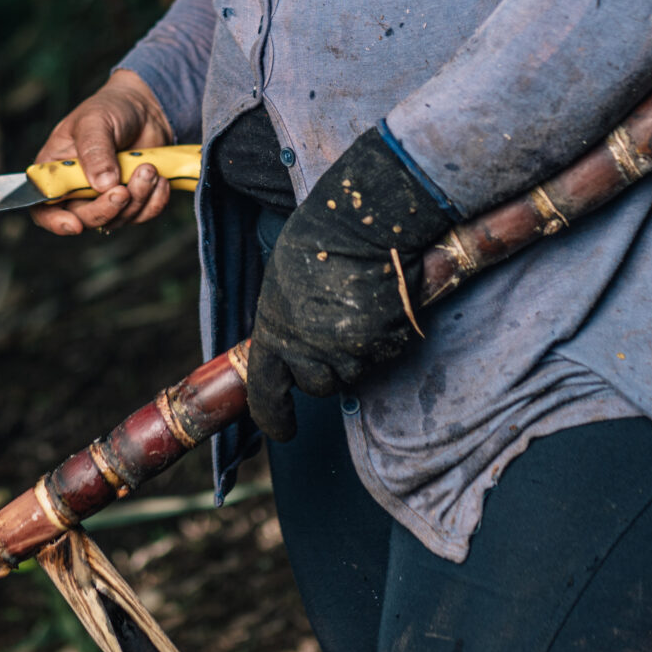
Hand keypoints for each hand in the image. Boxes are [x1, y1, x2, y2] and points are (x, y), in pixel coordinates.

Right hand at [30, 70, 177, 236]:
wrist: (146, 108)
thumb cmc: (110, 108)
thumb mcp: (95, 122)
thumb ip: (95, 152)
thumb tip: (102, 185)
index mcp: (56, 171)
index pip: (44, 207)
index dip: (55, 221)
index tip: (74, 225)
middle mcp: (78, 190)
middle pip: (84, 219)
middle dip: (106, 209)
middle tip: (124, 190)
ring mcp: (106, 197)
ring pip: (117, 220)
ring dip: (137, 199)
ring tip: (149, 168)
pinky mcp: (133, 200)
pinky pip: (143, 215)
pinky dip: (154, 201)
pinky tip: (159, 179)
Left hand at [245, 130, 450, 442]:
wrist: (364, 222)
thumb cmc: (319, 240)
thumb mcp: (282, 283)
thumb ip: (284, 320)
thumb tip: (289, 343)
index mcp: (274, 333)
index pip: (265, 393)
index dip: (273, 417)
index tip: (282, 429)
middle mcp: (310, 350)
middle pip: (319, 386)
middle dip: (325, 370)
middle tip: (332, 331)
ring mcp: (350, 351)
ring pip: (354, 373)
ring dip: (355, 354)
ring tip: (356, 308)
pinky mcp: (385, 344)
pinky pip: (384, 355)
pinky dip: (384, 338)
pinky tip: (379, 304)